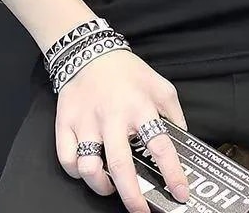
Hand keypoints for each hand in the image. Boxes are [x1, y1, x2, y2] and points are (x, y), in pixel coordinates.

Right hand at [54, 49, 189, 212]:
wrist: (90, 52)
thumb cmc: (128, 72)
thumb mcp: (160, 86)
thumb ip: (174, 114)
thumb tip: (183, 143)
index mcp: (141, 107)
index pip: (161, 145)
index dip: (172, 173)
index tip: (181, 192)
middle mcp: (113, 117)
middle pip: (122, 166)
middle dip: (133, 197)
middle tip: (142, 211)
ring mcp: (87, 121)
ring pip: (90, 167)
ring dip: (102, 187)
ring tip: (111, 188)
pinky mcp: (65, 123)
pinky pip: (67, 159)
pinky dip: (77, 172)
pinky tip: (89, 169)